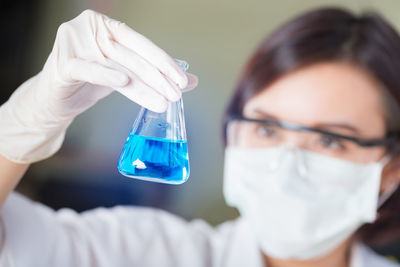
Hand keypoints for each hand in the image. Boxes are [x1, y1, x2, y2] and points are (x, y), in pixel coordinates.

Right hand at [0, 9, 197, 162]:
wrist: (56, 100)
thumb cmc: (89, 83)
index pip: (140, 43)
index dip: (163, 62)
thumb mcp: (125, 76)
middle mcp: (90, 29)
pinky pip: (88, 69)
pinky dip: (106, 75)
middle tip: (176, 93)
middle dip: (157, 77)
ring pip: (117, 65)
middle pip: (131, 55)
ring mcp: (73, 43)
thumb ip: (154, 76)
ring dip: (143, 85)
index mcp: (106, 26)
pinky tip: (124, 82)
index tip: (182, 81)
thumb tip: (191, 81)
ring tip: (162, 100)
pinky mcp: (63, 63)